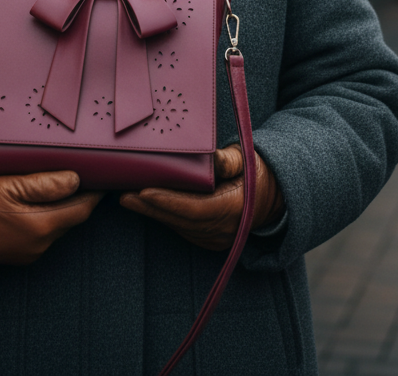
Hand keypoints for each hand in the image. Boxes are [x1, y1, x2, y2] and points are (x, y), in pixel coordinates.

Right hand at [0, 170, 102, 275]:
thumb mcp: (9, 185)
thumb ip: (45, 184)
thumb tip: (75, 180)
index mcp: (42, 225)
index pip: (82, 209)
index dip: (94, 194)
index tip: (101, 178)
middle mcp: (41, 243)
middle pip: (71, 218)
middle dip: (78, 199)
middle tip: (82, 175)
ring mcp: (30, 252)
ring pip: (57, 226)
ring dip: (60, 209)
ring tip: (55, 186)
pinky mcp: (20, 255)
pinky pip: (42, 234)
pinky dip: (45, 219)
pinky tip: (34, 204)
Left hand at [119, 146, 282, 250]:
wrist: (273, 197)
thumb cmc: (257, 172)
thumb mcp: (247, 160)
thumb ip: (229, 160)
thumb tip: (213, 158)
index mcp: (234, 208)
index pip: (195, 209)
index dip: (169, 202)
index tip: (145, 191)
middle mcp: (224, 229)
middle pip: (181, 220)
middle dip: (151, 207)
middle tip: (124, 194)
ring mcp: (216, 237)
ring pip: (178, 226)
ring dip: (152, 213)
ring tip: (127, 197)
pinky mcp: (208, 238)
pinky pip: (182, 228)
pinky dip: (163, 216)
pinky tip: (144, 205)